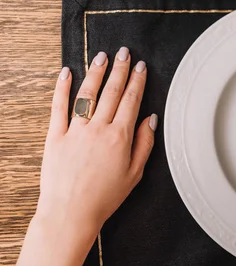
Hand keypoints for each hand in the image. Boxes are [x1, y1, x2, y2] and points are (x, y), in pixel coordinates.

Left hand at [35, 48, 156, 245]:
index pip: (131, 101)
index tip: (141, 67)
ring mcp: (75, 131)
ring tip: (102, 56)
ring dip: (96, 73)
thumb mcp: (135, 173)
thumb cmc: (105, 197)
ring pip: (88, 95)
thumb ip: (144, 144)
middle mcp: (98, 129)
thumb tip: (150, 119)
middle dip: (120, 70)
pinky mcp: (55, 136)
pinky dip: (62, 88)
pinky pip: (58, 107)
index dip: (137, 82)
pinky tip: (66, 73)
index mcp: (120, 138)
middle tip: (125, 53)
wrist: (71, 212)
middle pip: (112, 92)